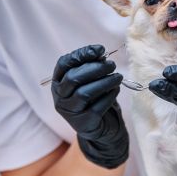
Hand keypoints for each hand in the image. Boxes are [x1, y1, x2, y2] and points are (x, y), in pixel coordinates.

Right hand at [51, 44, 128, 168]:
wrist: (100, 125)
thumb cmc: (94, 97)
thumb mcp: (90, 80)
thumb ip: (91, 66)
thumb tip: (100, 53)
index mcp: (58, 82)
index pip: (64, 64)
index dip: (81, 55)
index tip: (99, 49)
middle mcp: (59, 97)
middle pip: (73, 78)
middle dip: (95, 68)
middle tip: (112, 64)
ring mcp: (69, 112)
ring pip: (85, 93)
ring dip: (104, 82)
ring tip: (118, 77)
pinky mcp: (82, 123)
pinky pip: (96, 107)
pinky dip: (109, 96)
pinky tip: (116, 90)